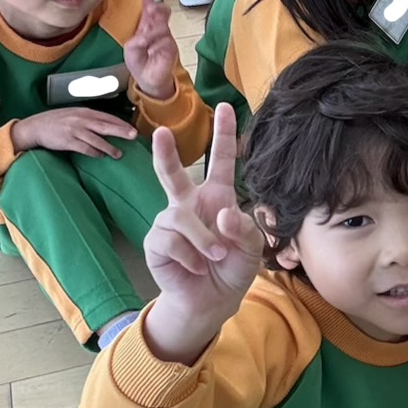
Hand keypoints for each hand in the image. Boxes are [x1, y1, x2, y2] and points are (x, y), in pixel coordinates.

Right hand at [11, 107, 137, 157]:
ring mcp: (74, 130)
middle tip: (134, 136)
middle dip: (121, 131)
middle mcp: (81, 119)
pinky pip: (84, 148)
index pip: (107, 117)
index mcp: (84, 112)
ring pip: (96, 139)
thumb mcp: (74, 115)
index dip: (121, 123)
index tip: (133, 129)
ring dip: (109, 147)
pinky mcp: (67, 141)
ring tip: (119, 154)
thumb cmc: (57, 121)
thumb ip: (89, 119)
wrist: (35, 126)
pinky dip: (94, 152)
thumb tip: (108, 126)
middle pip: (105, 125)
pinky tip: (100, 156)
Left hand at [121, 0, 181, 99]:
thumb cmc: (139, 63)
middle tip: (152, 9)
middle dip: (156, 9)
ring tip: (146, 39)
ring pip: (162, 25)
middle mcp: (157, 30)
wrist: (149, 79)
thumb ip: (137, 38)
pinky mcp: (170, 47)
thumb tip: (146, 32)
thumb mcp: (131, 48)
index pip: (148, 10)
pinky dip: (156, 43)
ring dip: (153, 30)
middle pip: (160, 12)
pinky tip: (152, 49)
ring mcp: (165, 38)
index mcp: (145, 28)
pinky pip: (164, 40)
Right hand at [141, 104, 266, 358]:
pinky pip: (169, 240)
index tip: (227, 106)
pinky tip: (196, 266)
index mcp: (217, 198)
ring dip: (202, 238)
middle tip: (160, 132)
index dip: (224, 135)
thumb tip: (221, 213)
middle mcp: (189, 205)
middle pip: (173, 173)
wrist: (213, 300)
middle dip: (166, 153)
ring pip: (179, 216)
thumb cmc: (233, 268)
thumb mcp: (251, 248)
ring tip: (214, 255)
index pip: (222, 162)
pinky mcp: (155, 242)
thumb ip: (243, 228)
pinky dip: (189, 255)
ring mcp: (169, 222)